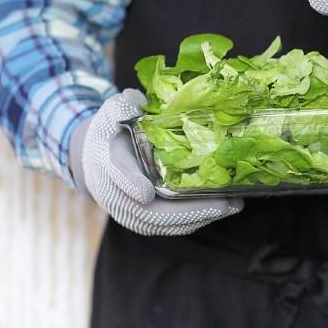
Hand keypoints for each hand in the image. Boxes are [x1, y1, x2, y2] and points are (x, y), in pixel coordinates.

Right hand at [69, 90, 242, 236]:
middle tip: (222, 203)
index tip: (145, 192)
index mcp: (108, 163)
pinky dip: (197, 220)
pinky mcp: (145, 222)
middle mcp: (117, 195)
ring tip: (232, 206)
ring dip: (200, 218)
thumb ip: (123, 106)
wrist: (95, 160)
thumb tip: (136, 100)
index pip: (118, 174)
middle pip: (150, 212)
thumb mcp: (113, 113)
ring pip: (164, 224)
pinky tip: (222, 209)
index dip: (130, 183)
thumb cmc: (111, 133)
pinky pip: (171, 227)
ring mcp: (131, 213)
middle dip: (187, 211)